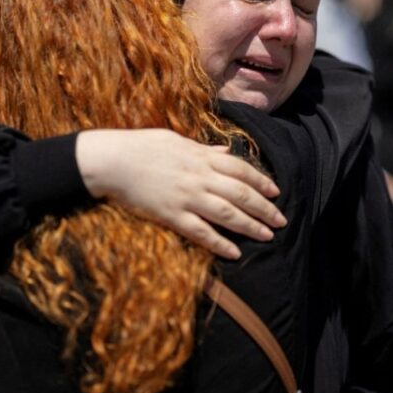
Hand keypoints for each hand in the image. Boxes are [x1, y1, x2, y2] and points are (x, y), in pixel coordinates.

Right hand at [76, 129, 284, 258]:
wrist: (111, 161)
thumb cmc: (142, 146)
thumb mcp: (177, 140)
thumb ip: (205, 149)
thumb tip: (227, 151)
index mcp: (201, 157)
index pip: (241, 169)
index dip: (262, 182)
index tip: (276, 193)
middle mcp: (199, 177)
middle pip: (241, 193)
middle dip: (264, 208)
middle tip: (281, 220)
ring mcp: (186, 197)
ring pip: (227, 214)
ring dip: (250, 226)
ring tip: (267, 236)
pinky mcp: (171, 216)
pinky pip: (200, 232)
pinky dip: (219, 243)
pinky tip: (234, 252)